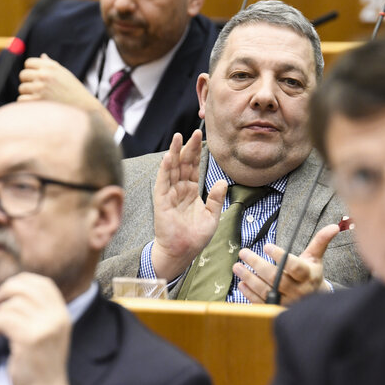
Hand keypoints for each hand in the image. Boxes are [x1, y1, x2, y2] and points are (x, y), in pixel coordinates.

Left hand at [0, 272, 78, 384]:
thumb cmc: (42, 363)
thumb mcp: (50, 331)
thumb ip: (41, 311)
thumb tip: (17, 288)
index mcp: (62, 314)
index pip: (44, 283)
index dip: (23, 281)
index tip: (9, 290)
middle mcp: (56, 318)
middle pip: (26, 287)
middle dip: (5, 290)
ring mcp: (44, 328)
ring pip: (12, 304)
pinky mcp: (29, 339)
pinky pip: (4, 319)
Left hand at [18, 53, 117, 131]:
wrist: (84, 109)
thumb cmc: (74, 92)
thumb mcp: (65, 74)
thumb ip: (51, 65)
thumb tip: (42, 56)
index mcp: (51, 67)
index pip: (28, 63)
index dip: (31, 70)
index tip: (36, 77)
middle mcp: (44, 75)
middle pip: (23, 75)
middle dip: (28, 82)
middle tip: (38, 90)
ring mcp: (40, 88)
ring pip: (22, 88)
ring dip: (28, 94)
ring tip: (41, 99)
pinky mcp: (36, 101)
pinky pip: (21, 100)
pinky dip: (28, 104)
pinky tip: (39, 106)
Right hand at [151, 130, 227, 280]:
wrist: (182, 251)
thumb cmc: (195, 237)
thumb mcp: (212, 216)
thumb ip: (217, 198)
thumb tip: (223, 181)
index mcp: (191, 191)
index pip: (194, 167)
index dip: (197, 152)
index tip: (200, 137)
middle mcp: (179, 189)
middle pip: (183, 164)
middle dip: (187, 148)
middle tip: (193, 133)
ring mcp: (170, 194)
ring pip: (172, 169)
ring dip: (174, 153)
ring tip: (177, 138)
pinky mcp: (161, 201)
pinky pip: (163, 183)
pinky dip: (165, 170)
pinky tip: (168, 158)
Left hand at [233, 223, 339, 304]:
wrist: (314, 301)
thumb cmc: (311, 274)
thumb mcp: (315, 258)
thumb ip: (320, 241)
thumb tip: (334, 226)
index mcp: (308, 276)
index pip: (294, 266)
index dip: (281, 257)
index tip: (267, 246)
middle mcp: (298, 291)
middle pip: (276, 278)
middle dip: (257, 265)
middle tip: (243, 253)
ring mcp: (287, 302)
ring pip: (266, 291)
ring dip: (249, 278)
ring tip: (237, 266)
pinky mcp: (278, 310)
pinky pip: (261, 304)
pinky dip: (249, 294)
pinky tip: (241, 283)